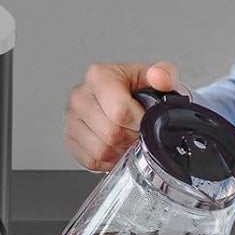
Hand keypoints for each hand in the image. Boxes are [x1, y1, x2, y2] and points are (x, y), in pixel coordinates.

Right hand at [63, 60, 185, 171]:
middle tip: (140, 132)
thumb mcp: (156, 76)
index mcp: (99, 76)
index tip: (146, 122)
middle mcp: (80, 96)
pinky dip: (108, 160)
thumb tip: (159, 78)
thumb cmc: (137, 87)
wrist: (123, 97)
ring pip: (100, 150)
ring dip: (120, 152)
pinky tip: (116, 147)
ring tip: (128, 139)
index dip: (139, 123)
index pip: (119, 111)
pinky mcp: (70, 137)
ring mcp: (72, 118)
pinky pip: (91, 160)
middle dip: (131, 139)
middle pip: (110, 134)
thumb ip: (165, 74)